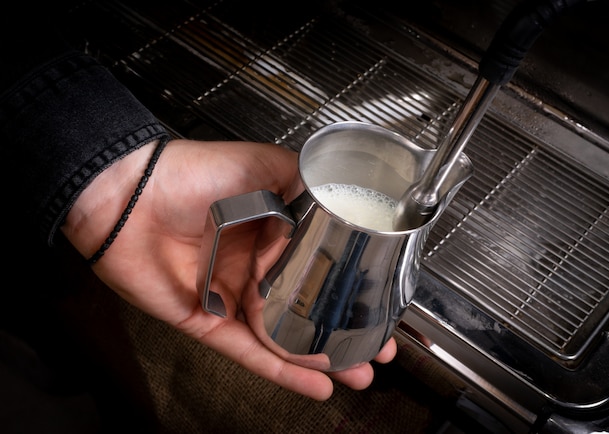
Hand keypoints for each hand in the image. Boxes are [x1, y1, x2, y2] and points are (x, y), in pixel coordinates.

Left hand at [62, 138, 396, 400]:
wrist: (130, 195)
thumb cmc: (190, 173)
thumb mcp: (261, 164)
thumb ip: (300, 181)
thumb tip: (337, 200)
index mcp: (270, 233)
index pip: (320, 266)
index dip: (351, 286)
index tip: (379, 301)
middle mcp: (254, 267)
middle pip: (307, 309)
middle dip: (343, 332)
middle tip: (375, 349)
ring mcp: (232, 297)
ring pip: (284, 337)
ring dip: (321, 360)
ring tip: (357, 374)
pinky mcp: (209, 321)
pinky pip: (250, 351)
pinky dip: (282, 371)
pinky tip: (313, 383)